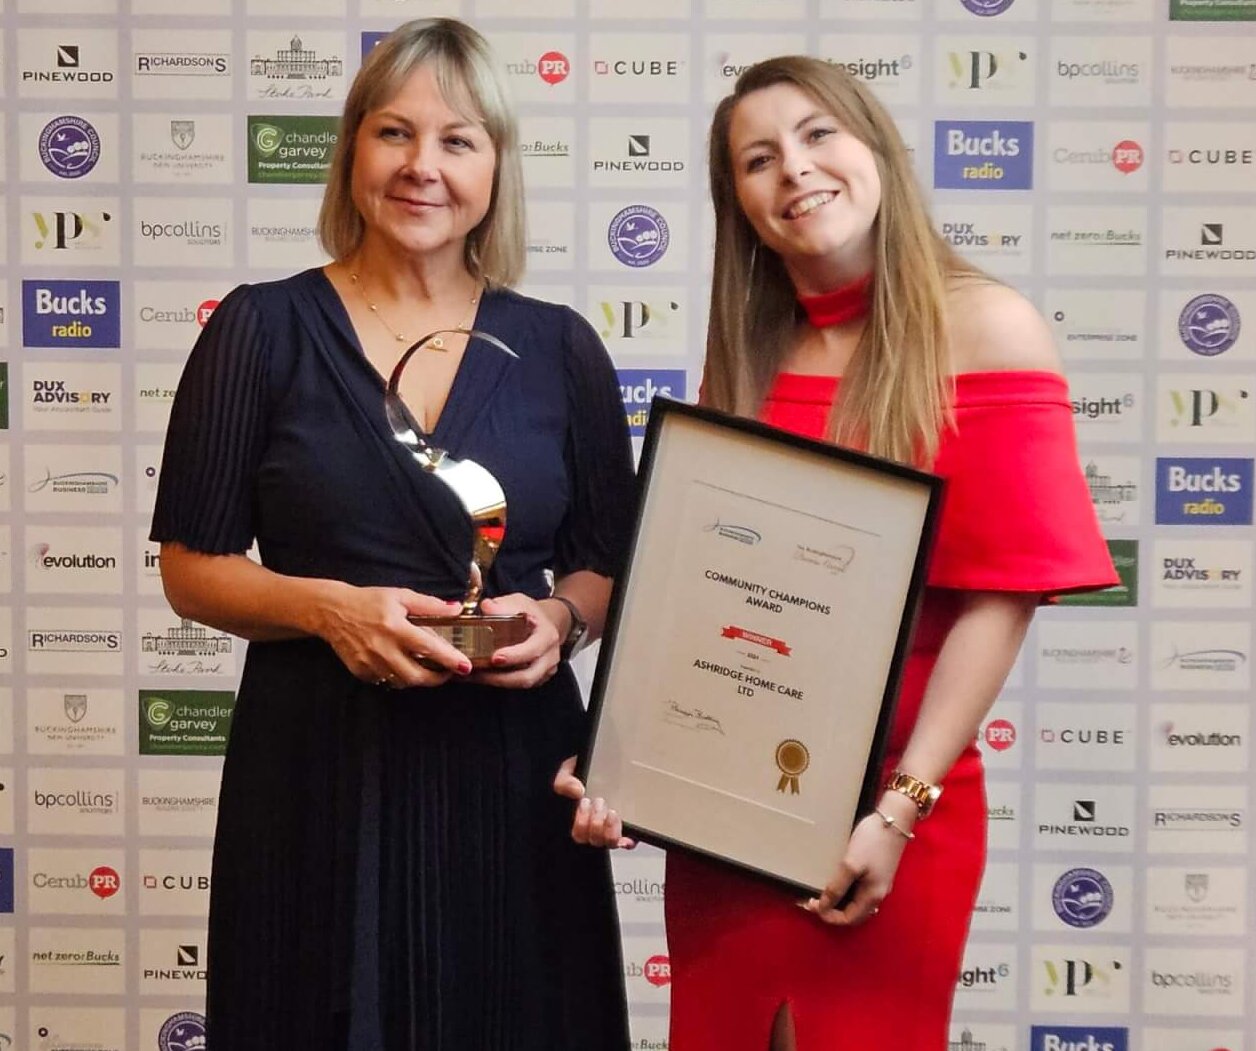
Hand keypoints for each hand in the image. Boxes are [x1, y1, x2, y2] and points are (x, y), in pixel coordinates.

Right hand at [318, 585, 471, 687]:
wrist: (332, 611)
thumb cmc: (369, 601)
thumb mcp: (400, 596)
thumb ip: (430, 605)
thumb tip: (456, 609)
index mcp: (395, 627)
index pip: (428, 647)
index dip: (449, 659)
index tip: (465, 666)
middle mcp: (382, 648)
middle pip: (416, 675)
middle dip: (437, 679)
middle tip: (448, 673)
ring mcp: (370, 663)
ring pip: (402, 682)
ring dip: (418, 678)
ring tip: (428, 669)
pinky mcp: (360, 671)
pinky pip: (385, 681)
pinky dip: (397, 677)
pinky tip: (402, 666)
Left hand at [467, 594, 561, 688]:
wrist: (549, 622)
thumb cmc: (532, 612)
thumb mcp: (519, 602)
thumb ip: (503, 605)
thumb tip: (487, 607)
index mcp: (546, 636)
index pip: (533, 650)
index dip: (514, 656)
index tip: (495, 658)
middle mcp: (549, 656)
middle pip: (527, 676)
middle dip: (500, 678)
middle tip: (477, 673)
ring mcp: (546, 670)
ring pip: (522, 683)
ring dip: (497, 682)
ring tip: (474, 676)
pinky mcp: (539, 678)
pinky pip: (520, 684)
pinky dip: (500, 683)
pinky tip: (482, 676)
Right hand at [553, 756, 635, 848]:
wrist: (606, 759)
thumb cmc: (589, 769)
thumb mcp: (572, 770)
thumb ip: (566, 781)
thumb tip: (576, 792)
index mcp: (582, 815)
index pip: (579, 834)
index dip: (581, 823)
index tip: (585, 801)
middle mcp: (598, 824)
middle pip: (594, 840)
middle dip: (595, 822)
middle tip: (599, 801)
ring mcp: (614, 826)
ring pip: (610, 842)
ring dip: (610, 829)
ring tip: (612, 811)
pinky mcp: (630, 827)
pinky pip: (628, 842)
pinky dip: (627, 841)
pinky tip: (627, 837)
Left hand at [805, 797, 913, 925]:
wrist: (894, 819)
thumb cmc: (873, 842)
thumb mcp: (851, 865)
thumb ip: (837, 888)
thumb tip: (823, 907)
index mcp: (872, 897)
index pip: (848, 919)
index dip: (828, 916)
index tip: (811, 904)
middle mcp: (877, 894)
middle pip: (853, 914)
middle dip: (832, 911)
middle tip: (813, 900)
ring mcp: (878, 883)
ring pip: (856, 903)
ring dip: (838, 901)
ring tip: (822, 892)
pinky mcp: (877, 872)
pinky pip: (859, 890)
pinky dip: (845, 891)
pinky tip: (836, 881)